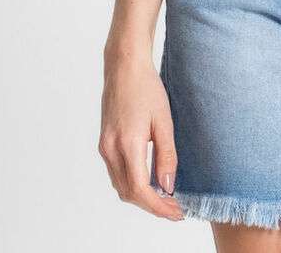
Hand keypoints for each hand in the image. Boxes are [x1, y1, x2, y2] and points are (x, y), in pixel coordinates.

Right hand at [99, 52, 183, 220]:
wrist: (124, 67)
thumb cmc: (146, 87)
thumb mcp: (163, 120)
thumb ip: (166, 155)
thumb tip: (168, 185)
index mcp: (127, 144)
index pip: (140, 190)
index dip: (159, 207)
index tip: (176, 212)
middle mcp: (110, 150)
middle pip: (129, 193)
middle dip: (152, 205)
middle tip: (175, 207)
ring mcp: (104, 147)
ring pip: (121, 186)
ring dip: (142, 196)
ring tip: (166, 196)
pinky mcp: (104, 143)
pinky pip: (117, 173)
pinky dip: (133, 183)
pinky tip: (150, 179)